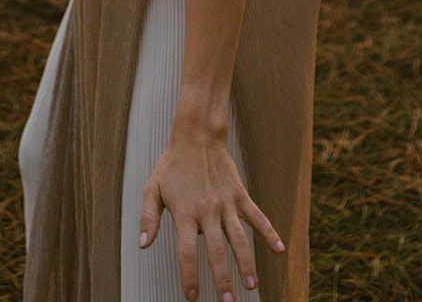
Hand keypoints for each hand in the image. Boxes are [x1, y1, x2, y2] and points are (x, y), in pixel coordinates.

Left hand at [139, 130, 284, 301]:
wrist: (197, 136)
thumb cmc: (172, 165)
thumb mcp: (153, 189)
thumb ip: (148, 218)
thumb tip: (143, 246)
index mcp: (185, 212)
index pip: (187, 252)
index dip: (189, 277)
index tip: (192, 298)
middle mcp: (207, 209)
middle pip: (216, 251)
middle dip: (222, 279)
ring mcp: (226, 202)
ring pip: (239, 238)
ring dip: (246, 263)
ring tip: (251, 286)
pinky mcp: (240, 194)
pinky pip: (256, 216)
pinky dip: (269, 232)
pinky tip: (279, 249)